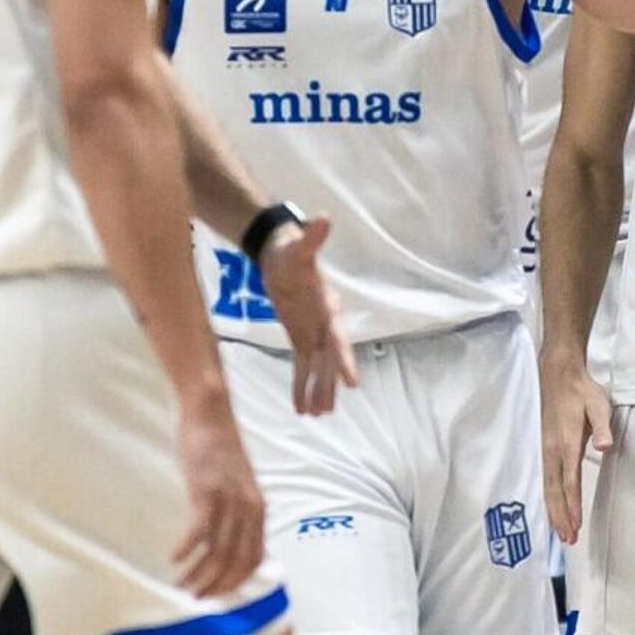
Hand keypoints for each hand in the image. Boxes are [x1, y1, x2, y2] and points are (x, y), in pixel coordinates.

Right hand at [171, 393, 266, 593]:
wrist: (209, 412)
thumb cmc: (218, 447)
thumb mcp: (237, 483)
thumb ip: (236, 510)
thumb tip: (224, 540)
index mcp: (258, 508)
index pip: (255, 558)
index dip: (237, 581)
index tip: (218, 594)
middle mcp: (248, 507)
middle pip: (236, 560)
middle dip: (216, 585)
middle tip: (195, 598)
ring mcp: (228, 499)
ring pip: (217, 550)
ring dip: (198, 574)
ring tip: (181, 586)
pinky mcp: (206, 489)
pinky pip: (199, 529)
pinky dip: (187, 549)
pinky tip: (174, 559)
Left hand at [255, 214, 361, 416]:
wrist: (281, 253)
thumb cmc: (290, 252)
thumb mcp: (298, 248)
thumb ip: (311, 239)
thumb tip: (323, 219)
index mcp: (328, 307)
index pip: (339, 339)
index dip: (345, 361)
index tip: (353, 384)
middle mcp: (325, 323)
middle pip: (330, 360)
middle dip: (329, 384)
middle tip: (327, 410)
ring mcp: (313, 332)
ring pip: (317, 367)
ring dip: (317, 390)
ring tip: (315, 415)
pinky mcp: (300, 336)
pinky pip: (301, 365)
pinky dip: (300, 385)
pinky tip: (299, 408)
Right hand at [541, 352, 613, 544]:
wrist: (557, 374)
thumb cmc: (581, 391)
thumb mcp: (598, 404)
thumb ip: (601, 427)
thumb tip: (604, 446)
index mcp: (566, 443)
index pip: (570, 482)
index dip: (572, 506)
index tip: (575, 526)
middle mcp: (552, 450)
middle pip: (555, 491)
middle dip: (560, 517)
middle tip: (568, 540)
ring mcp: (545, 449)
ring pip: (547, 487)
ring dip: (553, 511)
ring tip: (560, 532)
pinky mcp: (544, 448)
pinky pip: (545, 479)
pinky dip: (548, 497)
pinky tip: (552, 508)